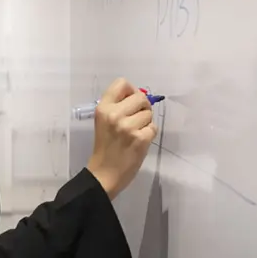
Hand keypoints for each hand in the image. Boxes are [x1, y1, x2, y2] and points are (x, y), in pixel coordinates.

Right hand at [87, 78, 157, 199]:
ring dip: (146, 122)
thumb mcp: (104, 121)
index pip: (122, 83)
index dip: (130, 91)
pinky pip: (153, 127)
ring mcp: (128, 127)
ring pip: (148, 113)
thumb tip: (140, 96)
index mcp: (103, 108)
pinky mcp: (140, 139)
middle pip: (140, 97)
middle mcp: (115, 114)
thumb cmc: (105, 146)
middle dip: (142, 107)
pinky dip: (149, 134)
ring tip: (134, 133)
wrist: (104, 174)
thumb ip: (118, 106)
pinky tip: (139, 142)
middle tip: (136, 119)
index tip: (129, 102)